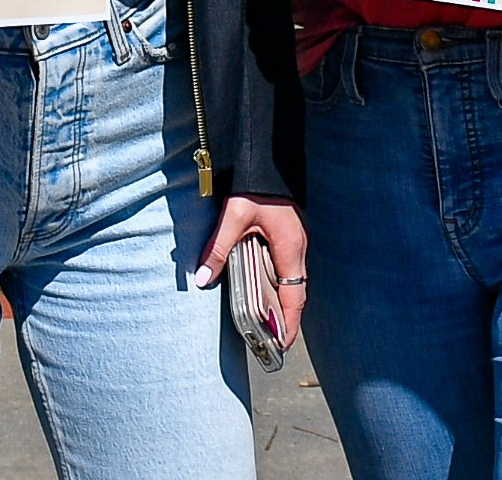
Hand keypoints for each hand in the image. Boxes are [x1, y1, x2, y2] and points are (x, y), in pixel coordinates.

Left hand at [194, 193, 307, 348]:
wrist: (268, 156)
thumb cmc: (255, 184)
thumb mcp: (234, 216)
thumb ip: (218, 247)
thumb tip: (203, 278)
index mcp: (290, 249)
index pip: (295, 297)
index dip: (289, 324)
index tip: (282, 346)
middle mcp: (298, 249)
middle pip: (295, 293)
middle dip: (285, 319)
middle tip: (271, 341)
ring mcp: (295, 242)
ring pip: (292, 280)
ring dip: (282, 303)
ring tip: (266, 322)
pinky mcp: (289, 235)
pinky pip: (286, 267)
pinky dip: (278, 285)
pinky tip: (262, 289)